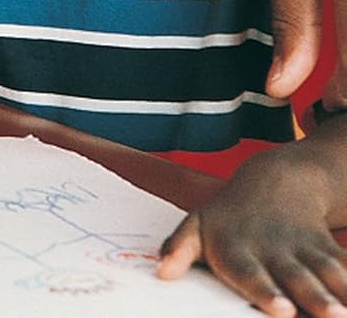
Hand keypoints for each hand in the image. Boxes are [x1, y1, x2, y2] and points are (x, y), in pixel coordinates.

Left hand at [158, 149, 346, 316]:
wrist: (274, 184)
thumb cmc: (228, 218)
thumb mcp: (196, 226)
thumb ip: (179, 249)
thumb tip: (161, 273)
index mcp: (240, 250)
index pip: (251, 274)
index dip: (266, 293)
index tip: (282, 311)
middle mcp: (276, 252)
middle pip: (298, 278)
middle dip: (316, 299)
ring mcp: (307, 251)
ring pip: (329, 273)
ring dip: (342, 293)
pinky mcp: (331, 252)